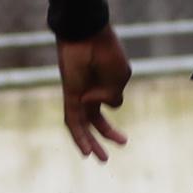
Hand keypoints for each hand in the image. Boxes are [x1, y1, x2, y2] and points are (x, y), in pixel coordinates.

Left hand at [56, 31, 131, 161]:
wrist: (87, 34)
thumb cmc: (105, 50)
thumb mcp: (119, 77)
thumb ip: (113, 96)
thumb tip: (102, 107)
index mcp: (104, 84)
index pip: (109, 104)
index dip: (116, 111)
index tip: (122, 123)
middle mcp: (89, 91)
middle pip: (95, 119)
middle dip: (106, 135)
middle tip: (118, 146)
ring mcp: (78, 94)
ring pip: (83, 125)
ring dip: (91, 143)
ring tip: (102, 159)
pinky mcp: (70, 96)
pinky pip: (73, 120)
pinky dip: (79, 137)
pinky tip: (87, 151)